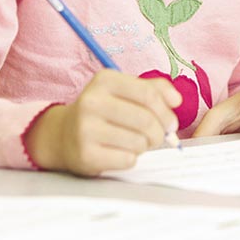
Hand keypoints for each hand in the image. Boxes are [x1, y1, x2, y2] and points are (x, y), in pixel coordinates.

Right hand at [25, 70, 181, 175]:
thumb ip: (153, 89)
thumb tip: (176, 100)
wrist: (63, 134)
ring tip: (136, 142)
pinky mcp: (85, 154)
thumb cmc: (103, 111)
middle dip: (160, 133)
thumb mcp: (123, 91)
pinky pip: (127, 160)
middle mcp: (92, 101)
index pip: (149, 95)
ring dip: (145, 146)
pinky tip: (121, 152)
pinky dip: (131, 159)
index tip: (171, 122)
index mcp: (104, 80)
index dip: (166, 112)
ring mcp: (85, 128)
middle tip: (158, 137)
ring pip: (139, 142)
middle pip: (146, 121)